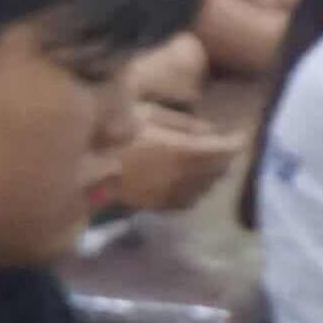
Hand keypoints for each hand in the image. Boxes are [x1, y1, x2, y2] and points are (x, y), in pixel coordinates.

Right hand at [98, 101, 239, 215]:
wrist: (82, 173)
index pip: (226, 149)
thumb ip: (184, 124)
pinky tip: (191, 181)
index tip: (239, 132)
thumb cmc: (112, 136)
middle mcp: (186, 177)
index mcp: (185, 152)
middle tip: (225, 145)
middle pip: (221, 169)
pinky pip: (191, 201)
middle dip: (226, 157)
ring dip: (214, 174)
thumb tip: (211, 131)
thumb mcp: (148, 116)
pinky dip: (198, 190)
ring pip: (208, 187)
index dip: (236, 140)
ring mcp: (173, 195)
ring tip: (210, 162)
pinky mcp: (160, 206)